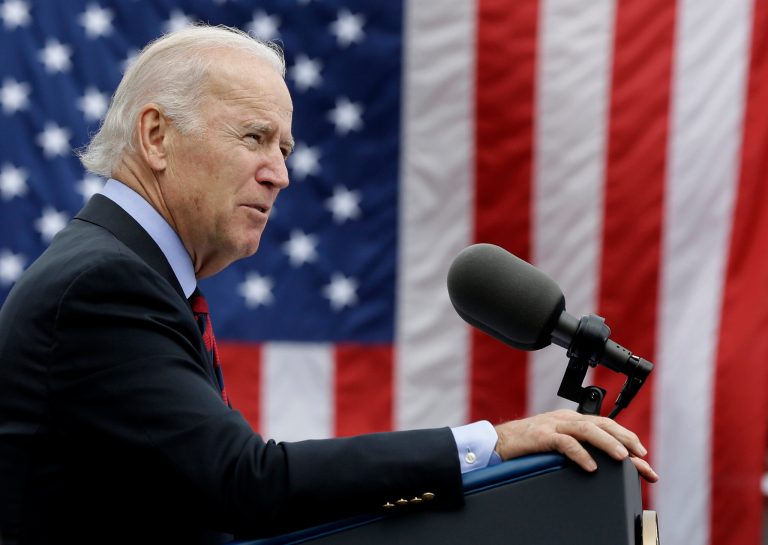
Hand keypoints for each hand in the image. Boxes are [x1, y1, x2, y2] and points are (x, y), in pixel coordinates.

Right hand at [494, 409, 658, 481]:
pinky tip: (591, 466)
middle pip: (602, 424)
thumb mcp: (557, 442)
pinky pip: (564, 443)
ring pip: (587, 430)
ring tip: (624, 458)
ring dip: (608, 443)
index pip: (607, 426)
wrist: (498, 442)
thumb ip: (578, 446)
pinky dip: (580, 454)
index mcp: (572, 419)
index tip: (646, 461)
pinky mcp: (541, 436)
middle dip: (626, 440)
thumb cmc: (527, 444)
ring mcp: (553, 425)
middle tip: (643, 457)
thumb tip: (603, 463)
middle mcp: (566, 419)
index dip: (628, 440)